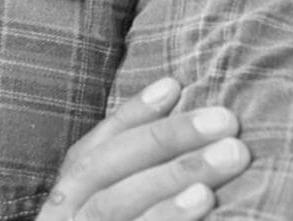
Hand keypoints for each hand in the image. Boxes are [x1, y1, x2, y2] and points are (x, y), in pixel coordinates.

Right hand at [40, 77, 250, 219]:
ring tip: (226, 160)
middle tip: (228, 123)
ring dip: (172, 179)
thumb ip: (127, 174)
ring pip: (115, 209)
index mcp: (64, 202)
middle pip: (108, 173)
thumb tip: (172, 97)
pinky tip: (209, 209)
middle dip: (167, 142)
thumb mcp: (105, 208)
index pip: (94, 150)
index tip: (177, 84)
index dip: (133, 115)